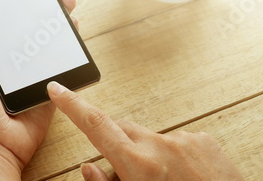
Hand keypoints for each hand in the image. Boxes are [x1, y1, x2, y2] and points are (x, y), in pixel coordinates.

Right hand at [47, 82, 243, 180]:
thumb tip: (89, 167)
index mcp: (140, 165)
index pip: (96, 125)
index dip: (73, 105)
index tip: (58, 90)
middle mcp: (161, 146)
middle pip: (122, 130)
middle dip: (116, 145)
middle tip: (123, 172)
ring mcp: (185, 140)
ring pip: (150, 139)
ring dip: (147, 154)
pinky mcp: (204, 140)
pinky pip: (177, 141)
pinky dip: (172, 155)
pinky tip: (183, 177)